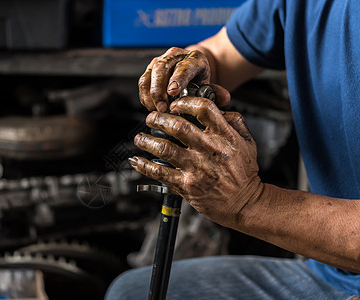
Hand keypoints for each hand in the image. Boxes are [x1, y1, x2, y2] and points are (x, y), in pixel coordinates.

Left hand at [129, 97, 263, 226]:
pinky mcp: (186, 185)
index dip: (185, 102)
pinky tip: (137, 160)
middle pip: (178, 127)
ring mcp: (197, 168)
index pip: (203, 109)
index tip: (175, 105)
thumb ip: (234, 122)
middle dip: (158, 118)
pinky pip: (160, 173)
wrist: (244, 203)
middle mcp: (209, 150)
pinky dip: (144, 165)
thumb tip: (220, 108)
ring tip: (140, 137)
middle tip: (150, 118)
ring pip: (165, 148)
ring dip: (147, 140)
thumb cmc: (244, 173)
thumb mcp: (248, 142)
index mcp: (225, 136)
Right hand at [139, 47, 227, 111]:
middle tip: (163, 108)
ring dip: (150, 95)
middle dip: (159, 91)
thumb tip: (224, 98)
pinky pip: (143, 83)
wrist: (191, 69)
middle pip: (161, 69)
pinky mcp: (149, 70)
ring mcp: (159, 62)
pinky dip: (145, 97)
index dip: (178, 79)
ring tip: (157, 110)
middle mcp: (174, 56)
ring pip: (148, 75)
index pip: (184, 66)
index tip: (173, 92)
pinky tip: (151, 107)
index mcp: (193, 58)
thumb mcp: (210, 85)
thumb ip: (217, 92)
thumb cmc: (199, 78)